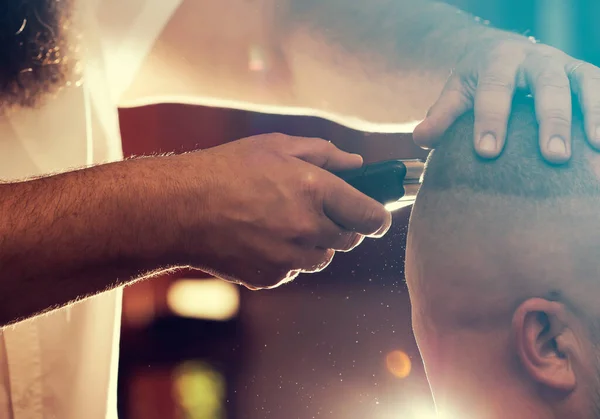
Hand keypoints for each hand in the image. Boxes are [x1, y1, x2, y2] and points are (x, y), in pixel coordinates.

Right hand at [168, 134, 390, 289]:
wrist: (180, 208)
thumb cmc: (226, 170)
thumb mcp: (277, 146)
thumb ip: (325, 153)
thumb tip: (357, 164)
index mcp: (315, 191)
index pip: (372, 217)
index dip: (379, 217)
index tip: (376, 216)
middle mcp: (308, 228)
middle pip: (350, 239)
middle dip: (341, 226)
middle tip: (315, 209)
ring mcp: (289, 258)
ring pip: (322, 258)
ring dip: (313, 243)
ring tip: (281, 222)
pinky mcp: (271, 278)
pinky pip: (293, 271)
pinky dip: (286, 258)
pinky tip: (261, 238)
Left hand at [413, 31, 599, 163]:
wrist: (500, 54)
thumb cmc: (476, 82)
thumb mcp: (456, 93)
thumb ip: (441, 115)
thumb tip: (422, 139)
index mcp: (497, 60)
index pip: (494, 90)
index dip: (491, 120)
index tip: (487, 152)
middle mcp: (535, 57)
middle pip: (548, 84)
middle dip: (551, 120)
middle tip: (553, 157)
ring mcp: (563, 64)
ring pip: (583, 83)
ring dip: (592, 115)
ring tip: (595, 149)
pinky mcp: (582, 74)